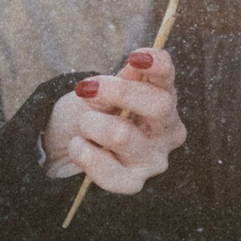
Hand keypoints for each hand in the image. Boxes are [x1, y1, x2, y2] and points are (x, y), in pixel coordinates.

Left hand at [44, 48, 184, 193]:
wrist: (71, 143)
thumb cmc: (95, 111)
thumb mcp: (102, 89)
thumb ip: (119, 81)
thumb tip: (133, 68)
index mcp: (164, 98)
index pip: (168, 77)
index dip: (157, 65)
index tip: (136, 56)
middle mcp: (168, 131)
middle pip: (159, 105)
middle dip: (118, 92)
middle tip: (86, 89)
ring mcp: (154, 160)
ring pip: (123, 135)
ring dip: (92, 124)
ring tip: (84, 126)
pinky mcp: (133, 183)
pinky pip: (104, 167)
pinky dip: (83, 151)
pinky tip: (80, 146)